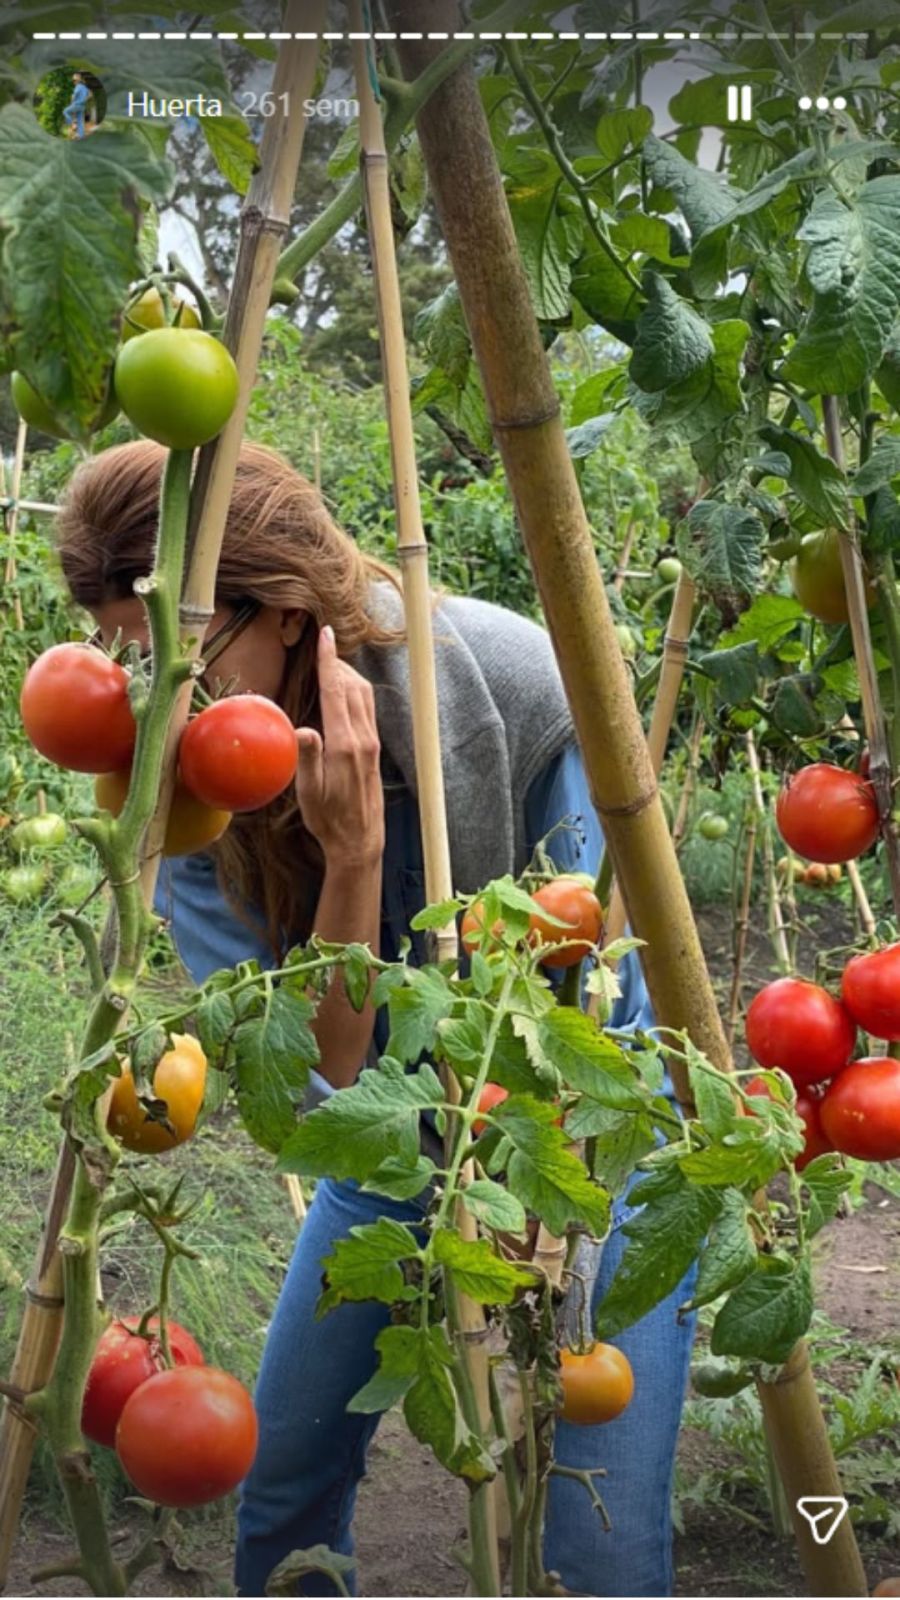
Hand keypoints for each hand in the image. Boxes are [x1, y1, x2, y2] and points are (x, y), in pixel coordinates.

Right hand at [294, 626, 384, 870]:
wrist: (360, 841)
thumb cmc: (328, 819)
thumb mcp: (309, 793)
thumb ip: (307, 758)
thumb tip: (301, 729)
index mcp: (344, 746)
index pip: (336, 692)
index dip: (329, 661)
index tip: (325, 636)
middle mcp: (363, 740)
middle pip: (351, 686)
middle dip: (336, 662)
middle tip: (321, 646)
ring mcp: (372, 743)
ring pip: (363, 695)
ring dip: (347, 675)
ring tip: (329, 664)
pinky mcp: (374, 749)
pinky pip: (366, 709)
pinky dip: (353, 691)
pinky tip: (341, 693)